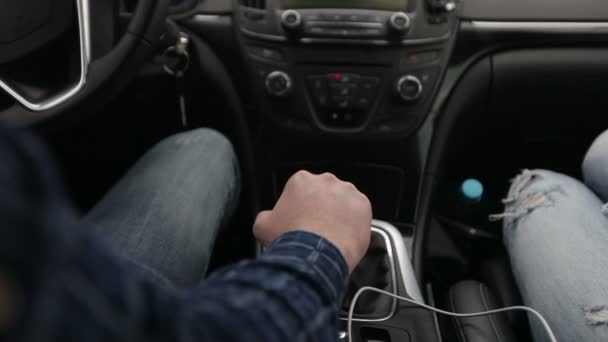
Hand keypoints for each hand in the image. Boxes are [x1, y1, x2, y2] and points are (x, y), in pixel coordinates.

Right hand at [253, 171, 371, 271]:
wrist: (316, 254)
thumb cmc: (292, 238)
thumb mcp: (262, 226)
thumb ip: (265, 216)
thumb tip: (267, 219)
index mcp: (301, 180)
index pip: (300, 189)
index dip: (299, 206)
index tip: (299, 219)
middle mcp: (326, 181)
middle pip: (323, 193)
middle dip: (321, 207)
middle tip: (316, 227)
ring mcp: (347, 192)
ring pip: (343, 201)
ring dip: (338, 213)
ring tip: (331, 234)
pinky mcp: (363, 205)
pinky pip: (359, 212)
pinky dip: (354, 222)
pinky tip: (344, 236)